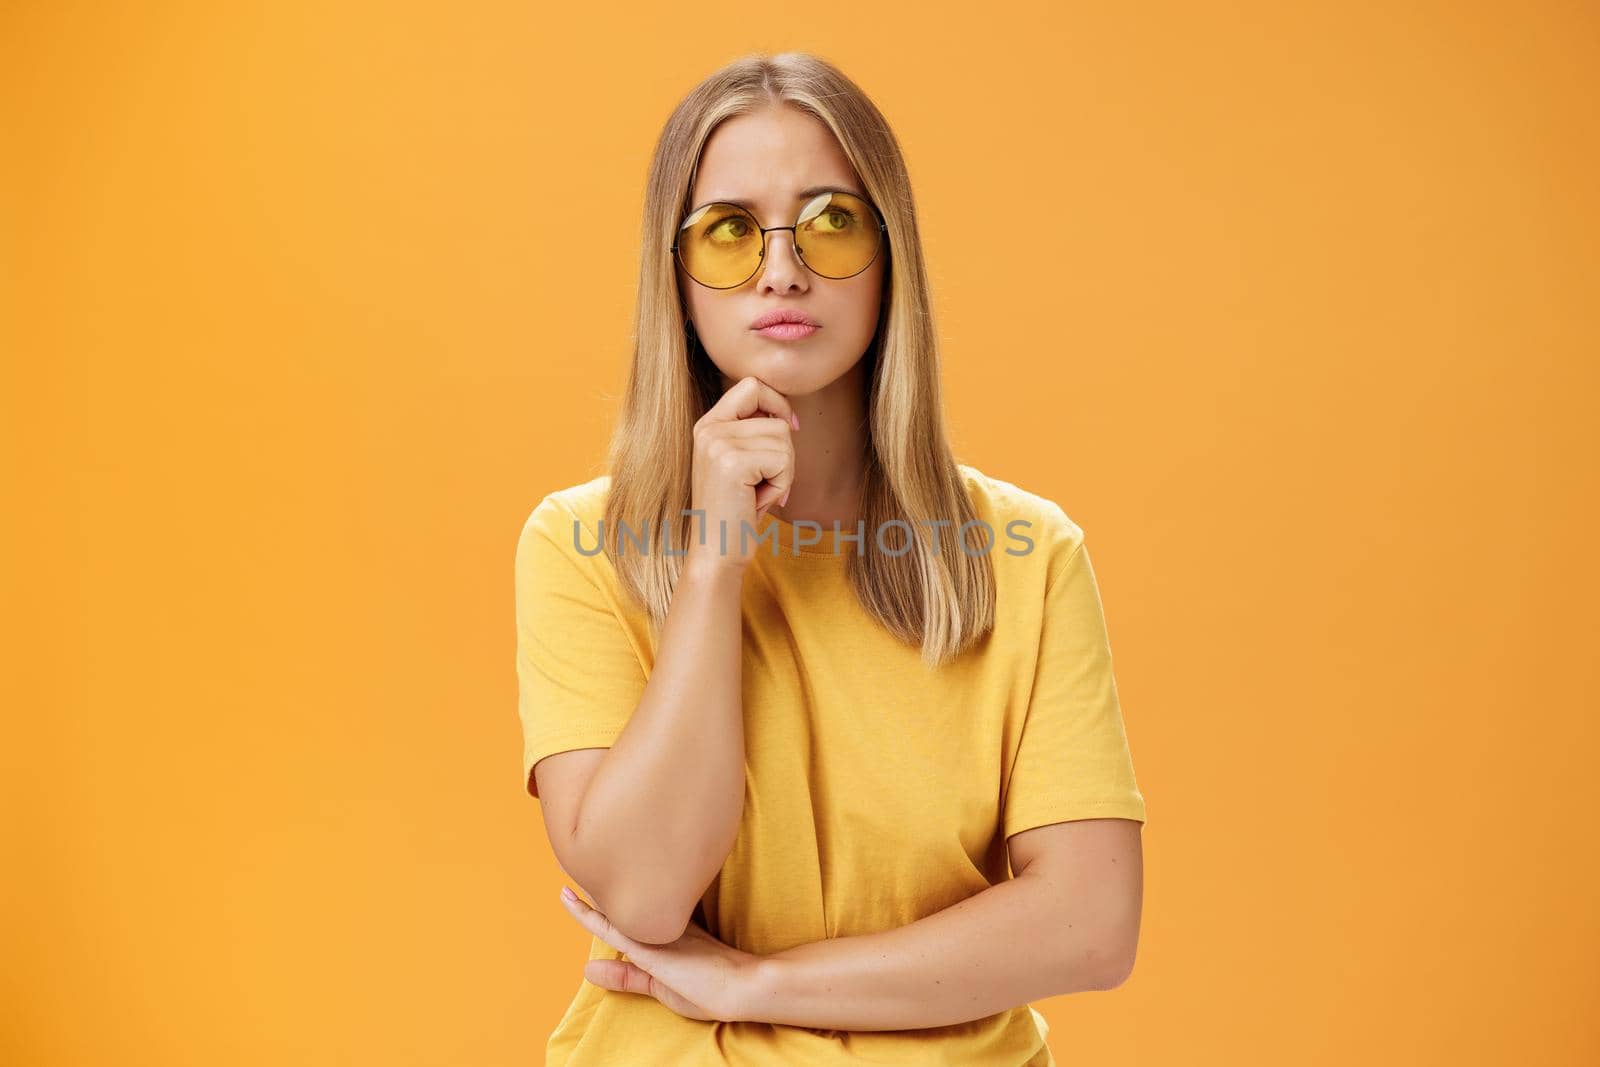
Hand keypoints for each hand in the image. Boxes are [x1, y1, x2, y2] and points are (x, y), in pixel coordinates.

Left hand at [557, 885, 767, 1022]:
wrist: (740, 987)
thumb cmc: (706, 989)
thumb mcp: (657, 986)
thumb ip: (626, 976)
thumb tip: (588, 968)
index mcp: (656, 934)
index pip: (619, 916)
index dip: (598, 901)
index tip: (576, 885)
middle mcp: (652, 927)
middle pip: (615, 904)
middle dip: (591, 886)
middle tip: (568, 860)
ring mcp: (653, 932)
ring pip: (611, 909)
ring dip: (586, 892)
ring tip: (564, 868)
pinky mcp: (652, 945)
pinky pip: (613, 928)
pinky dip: (589, 916)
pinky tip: (571, 900)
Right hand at [687, 375, 797, 576]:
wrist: (715, 553)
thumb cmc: (736, 512)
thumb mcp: (741, 464)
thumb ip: (754, 434)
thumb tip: (788, 417)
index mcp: (708, 425)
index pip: (751, 386)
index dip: (778, 403)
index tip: (791, 427)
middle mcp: (708, 428)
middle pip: (776, 419)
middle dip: (784, 454)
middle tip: (764, 484)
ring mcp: (718, 443)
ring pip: (783, 440)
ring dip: (783, 473)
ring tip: (758, 494)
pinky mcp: (732, 463)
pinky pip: (783, 460)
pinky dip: (781, 484)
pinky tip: (759, 501)